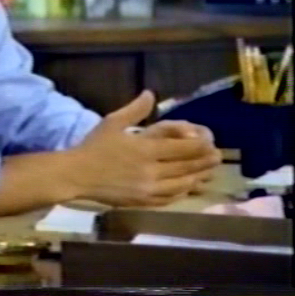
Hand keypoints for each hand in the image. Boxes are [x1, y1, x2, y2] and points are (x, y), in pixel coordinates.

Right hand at [71, 91, 221, 207]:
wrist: (77, 175)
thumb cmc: (94, 147)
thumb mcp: (112, 123)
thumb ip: (135, 110)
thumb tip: (150, 94)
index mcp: (145, 149)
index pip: (182, 147)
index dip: (199, 144)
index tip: (210, 140)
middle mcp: (151, 170)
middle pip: (186, 166)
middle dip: (204, 160)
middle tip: (218, 156)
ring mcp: (149, 188)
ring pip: (181, 183)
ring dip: (198, 177)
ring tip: (209, 172)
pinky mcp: (143, 201)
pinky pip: (170, 197)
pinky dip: (183, 191)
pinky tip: (188, 187)